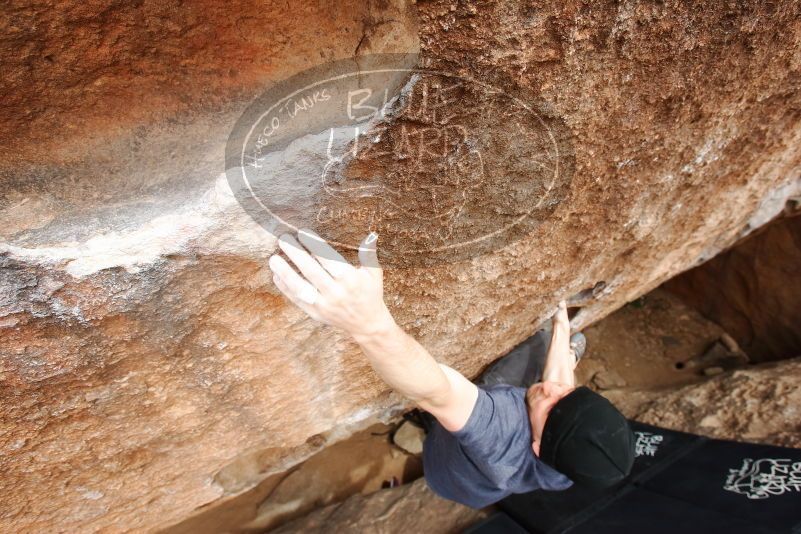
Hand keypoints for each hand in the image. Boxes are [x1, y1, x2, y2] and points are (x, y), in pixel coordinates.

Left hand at [268, 229, 393, 338]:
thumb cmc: (370, 293)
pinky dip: (285, 288)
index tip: (302, 232)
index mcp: (350, 280)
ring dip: (285, 272)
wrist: (366, 324)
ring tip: (273, 259)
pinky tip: (276, 275)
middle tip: (283, 239)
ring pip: (300, 288)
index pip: (328, 260)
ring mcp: (324, 305)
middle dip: (296, 254)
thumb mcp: (374, 273)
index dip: (315, 245)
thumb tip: (371, 235)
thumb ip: (369, 254)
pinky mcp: (315, 314)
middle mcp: (336, 293)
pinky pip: (297, 300)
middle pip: (311, 271)